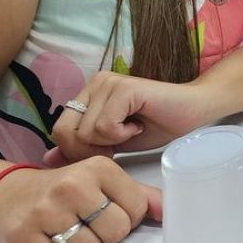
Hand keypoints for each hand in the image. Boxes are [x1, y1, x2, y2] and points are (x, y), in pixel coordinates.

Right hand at [0, 157, 162, 242]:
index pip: (138, 208)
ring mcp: (46, 212)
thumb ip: (137, 194)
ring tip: (72, 231)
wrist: (8, 194)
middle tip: (91, 224)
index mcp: (97, 168)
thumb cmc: (62, 189)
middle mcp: (72, 186)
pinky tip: (55, 240)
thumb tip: (167, 211)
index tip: (112, 212)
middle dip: (107, 234)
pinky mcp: (24, 236)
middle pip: (117, 231)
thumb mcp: (100, 181)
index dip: (129, 217)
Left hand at [49, 72, 211, 163]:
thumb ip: (82, 148)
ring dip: (111, 142)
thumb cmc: (157, 125)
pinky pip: (104, 126)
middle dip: (91, 150)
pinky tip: (138, 125)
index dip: (80, 152)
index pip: (59, 132)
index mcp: (88, 93)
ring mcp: (108, 83)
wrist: (194, 110)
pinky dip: (122, 135)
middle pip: (64, 132)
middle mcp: (94, 83)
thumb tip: (47, 160)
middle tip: (119, 143)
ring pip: (85, 132)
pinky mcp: (124, 88)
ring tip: (132, 130)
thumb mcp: (112, 143)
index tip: (110, 148)